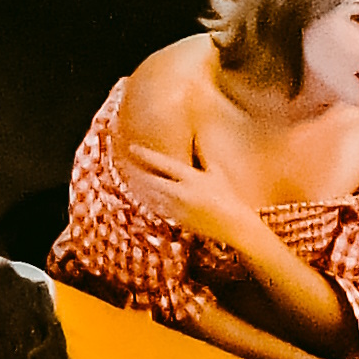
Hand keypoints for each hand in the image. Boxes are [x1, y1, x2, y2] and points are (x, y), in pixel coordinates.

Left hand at [106, 134, 258, 250]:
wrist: (235, 225)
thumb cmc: (227, 195)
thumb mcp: (216, 172)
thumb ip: (203, 153)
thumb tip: (197, 133)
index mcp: (192, 178)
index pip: (164, 164)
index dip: (146, 155)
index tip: (132, 148)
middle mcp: (183, 193)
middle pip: (151, 181)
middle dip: (136, 173)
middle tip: (124, 164)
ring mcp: (179, 209)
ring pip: (151, 196)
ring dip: (138, 187)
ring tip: (127, 176)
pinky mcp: (178, 221)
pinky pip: (157, 208)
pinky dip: (147, 200)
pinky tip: (140, 194)